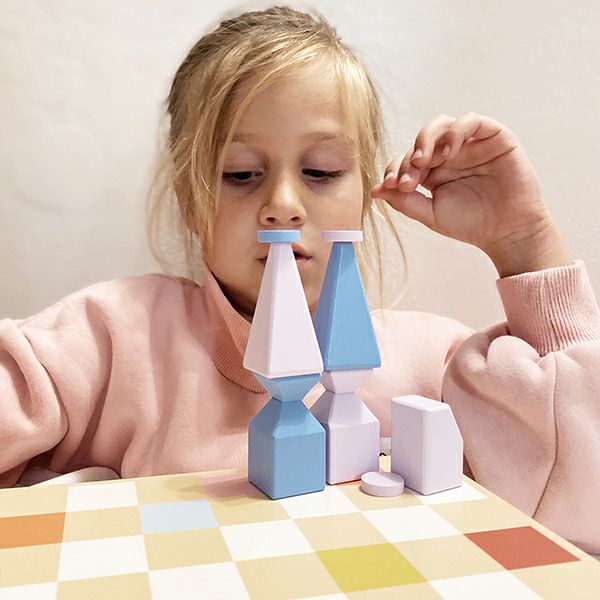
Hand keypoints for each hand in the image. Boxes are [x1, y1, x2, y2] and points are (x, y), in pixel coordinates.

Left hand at [371, 112, 570, 275]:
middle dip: (409, 158)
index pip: (406, 159)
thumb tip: (374, 190)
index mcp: (432, 171)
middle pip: (420, 141)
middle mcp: (449, 154)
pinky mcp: (493, 136)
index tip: (388, 185)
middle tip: (407, 178)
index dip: (394, 169)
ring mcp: (470, 143)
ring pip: (442, 125)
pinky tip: (448, 153)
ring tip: (423, 161)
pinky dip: (455, 132)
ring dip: (426, 139)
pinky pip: (470, 121)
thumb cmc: (470, 223)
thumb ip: (404, 201)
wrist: (506, 231)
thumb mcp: (430, 214)